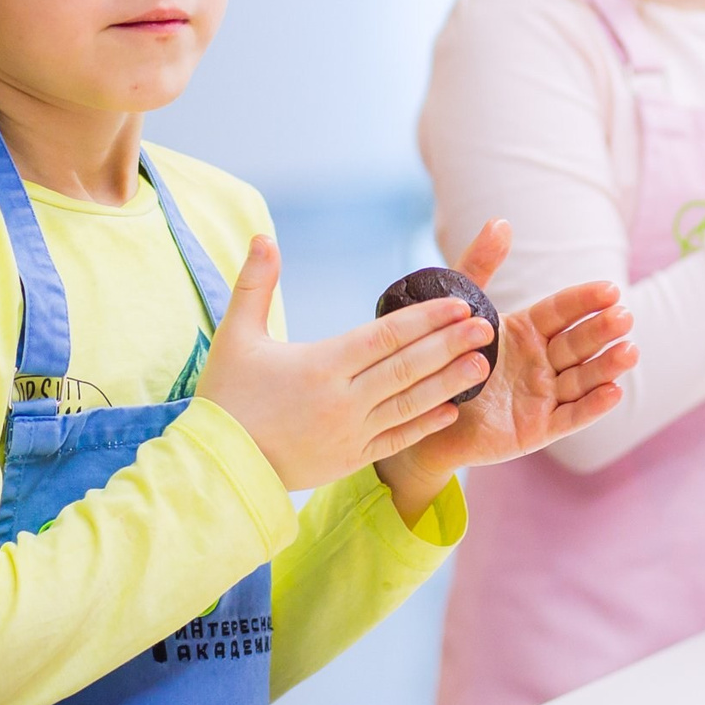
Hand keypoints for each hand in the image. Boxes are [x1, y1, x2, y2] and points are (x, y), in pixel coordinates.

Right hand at [197, 235, 494, 491]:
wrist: (218, 467)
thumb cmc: (225, 397)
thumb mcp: (235, 336)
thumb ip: (254, 284)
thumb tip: (263, 236)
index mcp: (320, 366)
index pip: (385, 337)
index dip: (426, 319)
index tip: (459, 303)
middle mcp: (342, 401)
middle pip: (406, 367)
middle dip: (450, 345)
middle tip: (486, 325)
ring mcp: (350, 434)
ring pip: (409, 404)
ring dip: (449, 383)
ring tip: (482, 364)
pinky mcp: (349, 460)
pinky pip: (397, 440)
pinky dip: (425, 424)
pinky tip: (450, 410)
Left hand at [371, 221, 637, 519]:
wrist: (420, 409)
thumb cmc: (443, 356)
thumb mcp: (458, 308)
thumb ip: (478, 267)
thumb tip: (500, 222)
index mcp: (527, 330)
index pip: (562, 311)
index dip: (585, 301)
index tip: (610, 289)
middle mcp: (542, 362)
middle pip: (578, 343)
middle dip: (602, 330)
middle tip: (624, 317)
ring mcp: (544, 395)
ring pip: (582, 378)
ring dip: (607, 366)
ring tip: (629, 351)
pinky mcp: (540, 428)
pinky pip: (571, 416)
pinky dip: (593, 406)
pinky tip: (614, 391)